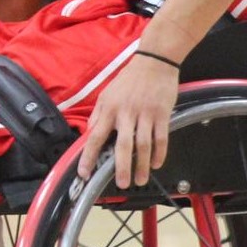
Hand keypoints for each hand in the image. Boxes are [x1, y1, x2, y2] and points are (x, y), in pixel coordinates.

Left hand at [75, 56, 179, 187]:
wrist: (154, 62)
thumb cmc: (129, 79)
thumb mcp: (107, 93)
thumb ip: (98, 114)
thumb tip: (90, 132)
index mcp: (109, 109)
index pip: (95, 136)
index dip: (89, 156)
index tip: (84, 172)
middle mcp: (126, 113)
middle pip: (123, 145)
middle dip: (122, 167)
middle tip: (122, 184)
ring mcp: (145, 114)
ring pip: (144, 145)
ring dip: (142, 165)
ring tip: (140, 179)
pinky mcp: (162, 114)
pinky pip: (161, 138)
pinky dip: (160, 153)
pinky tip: (156, 164)